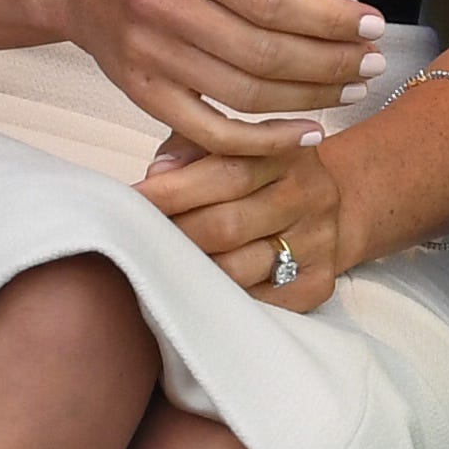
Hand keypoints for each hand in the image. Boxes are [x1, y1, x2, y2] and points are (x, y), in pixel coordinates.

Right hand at [61, 0, 383, 157]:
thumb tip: (342, 7)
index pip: (277, 1)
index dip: (332, 22)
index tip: (374, 28)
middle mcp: (164, 5)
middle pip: (265, 53)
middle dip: (331, 64)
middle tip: (373, 66)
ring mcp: (149, 55)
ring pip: (243, 94)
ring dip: (309, 99)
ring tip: (352, 90)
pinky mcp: (140, 93)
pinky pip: (207, 132)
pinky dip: (260, 142)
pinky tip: (304, 134)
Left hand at [138, 132, 346, 313]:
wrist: (315, 205)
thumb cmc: (251, 174)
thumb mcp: (225, 144)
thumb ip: (190, 149)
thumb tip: (158, 176)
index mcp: (288, 151)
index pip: (225, 173)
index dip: (171, 191)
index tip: (130, 202)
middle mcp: (312, 193)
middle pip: (227, 226)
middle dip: (174, 236)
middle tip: (140, 241)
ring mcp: (319, 240)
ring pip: (236, 270)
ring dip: (190, 271)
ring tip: (164, 264)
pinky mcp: (317, 283)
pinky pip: (255, 303)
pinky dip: (218, 298)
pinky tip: (199, 287)